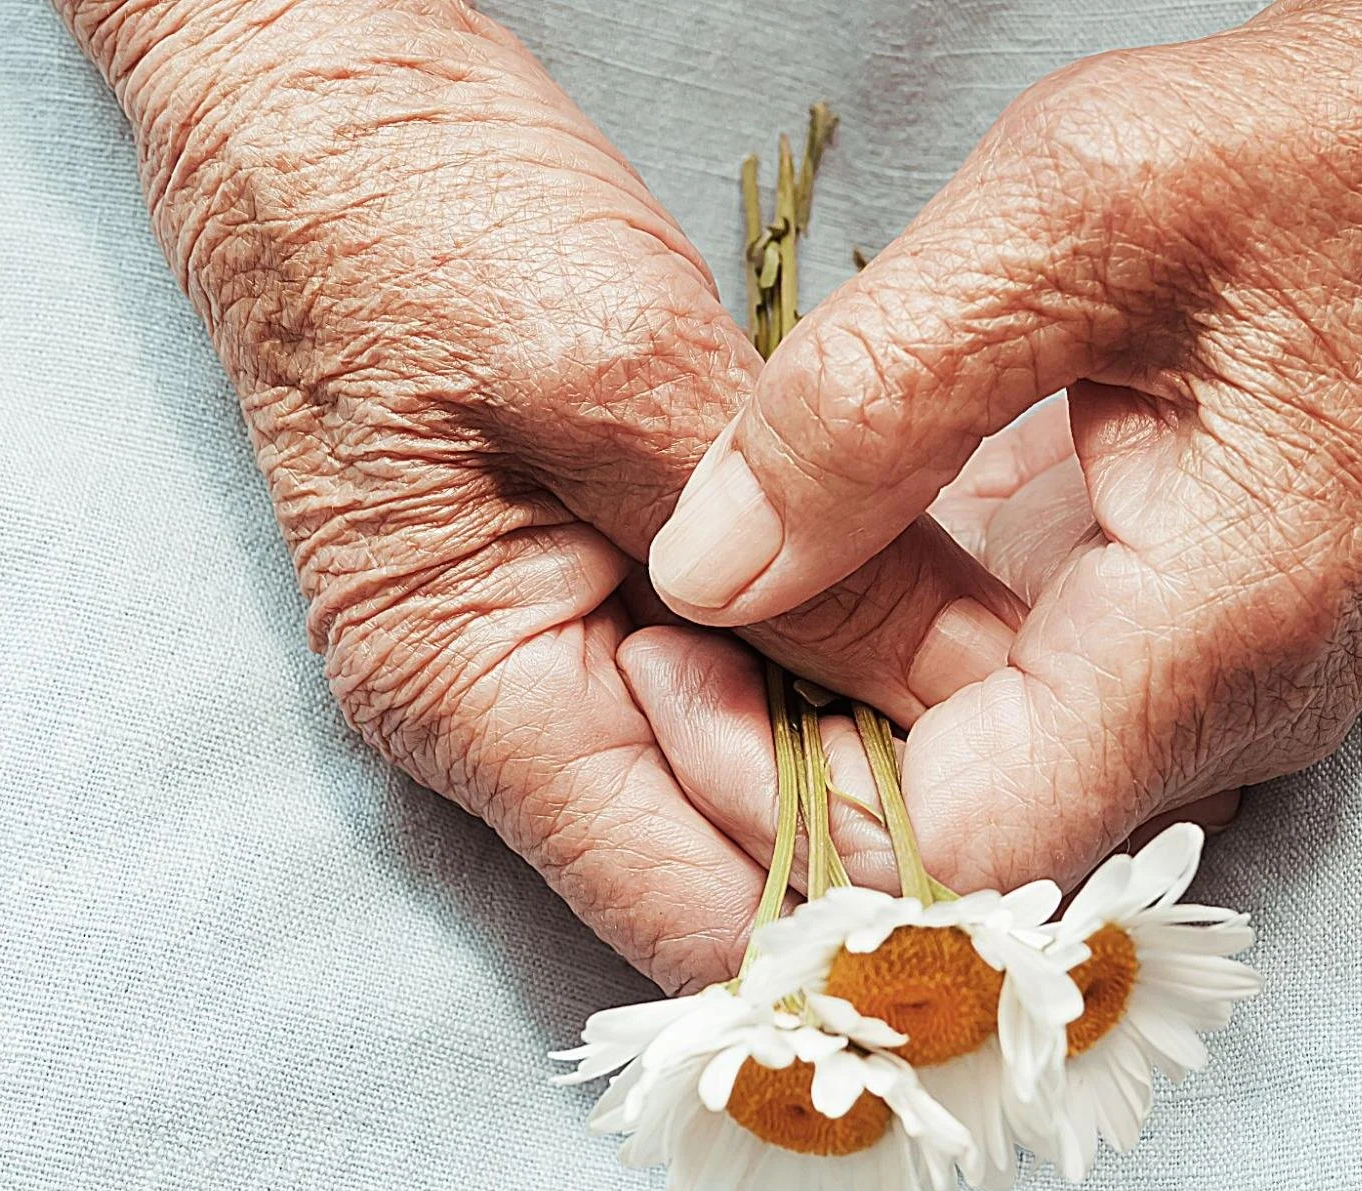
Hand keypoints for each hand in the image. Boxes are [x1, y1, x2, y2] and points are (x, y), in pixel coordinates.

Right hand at [58, 0, 1020, 989]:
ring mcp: (551, 652)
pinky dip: (839, 650)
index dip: (852, 911)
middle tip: (1048, 721)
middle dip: (885, 812)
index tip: (1013, 833)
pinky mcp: (597, 582)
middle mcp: (507, 718)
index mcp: (474, 701)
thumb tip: (980, 703)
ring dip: (876, 727)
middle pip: (734, 859)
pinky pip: (742, 670)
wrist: (313, 98)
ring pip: (752, 768)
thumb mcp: (622, 379)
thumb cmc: (410, 214)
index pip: (692, 920)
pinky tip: (937, 601)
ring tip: (1013, 657)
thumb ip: (795, 559)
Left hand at [648, 0, 1361, 887]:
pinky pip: (1034, 704)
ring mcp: (1233, 681)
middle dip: (788, 774)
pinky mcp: (1208, 634)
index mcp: (1220, 632)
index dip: (788, 802)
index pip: (964, 849)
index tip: (669, 669)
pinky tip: (823, 568)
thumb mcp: (1072, 215)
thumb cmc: (1336, 144)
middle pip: (967, 842)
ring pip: (993, 782)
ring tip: (710, 608)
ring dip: (839, 718)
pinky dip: (910, 664)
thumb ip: (870, 400)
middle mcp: (1242, 703)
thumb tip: (706, 571)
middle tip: (659, 646)